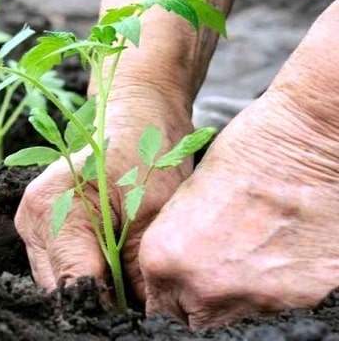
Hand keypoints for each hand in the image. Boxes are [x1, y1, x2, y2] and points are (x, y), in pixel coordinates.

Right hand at [15, 88, 192, 298]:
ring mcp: (30, 222)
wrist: (136, 115)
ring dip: (90, 287)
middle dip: (97, 300)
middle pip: (59, 288)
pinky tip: (112, 264)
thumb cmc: (147, 153)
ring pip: (57, 280)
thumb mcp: (153, 216)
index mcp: (52, 210)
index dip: (105, 308)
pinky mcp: (39, 225)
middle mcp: (31, 218)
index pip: (73, 286)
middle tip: (136, 303)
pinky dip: (85, 271)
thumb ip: (139, 274)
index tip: (134, 316)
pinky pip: (58, 265)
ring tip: (126, 280)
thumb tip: (140, 317)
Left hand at [139, 0, 338, 327]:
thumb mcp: (185, 199)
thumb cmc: (242, 152)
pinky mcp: (301, 296)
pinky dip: (273, 287)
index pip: (157, 306)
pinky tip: (277, 252)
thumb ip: (176, 246)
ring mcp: (254, 297)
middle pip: (194, 319)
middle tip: (211, 272)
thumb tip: (178, 270)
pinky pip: (276, 305)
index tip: (177, 285)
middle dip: (197, 301)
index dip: (168, 294)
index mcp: (165, 259)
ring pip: (234, 315)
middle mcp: (204, 287)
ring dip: (233, 295)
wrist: (304, 141)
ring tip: (246, 256)